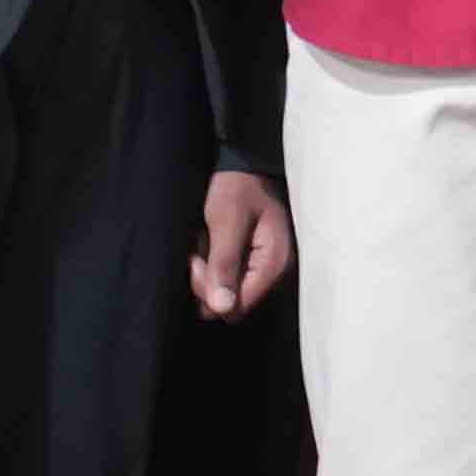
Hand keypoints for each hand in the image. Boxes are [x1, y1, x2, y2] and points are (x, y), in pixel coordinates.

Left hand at [190, 171, 294, 320]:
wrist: (245, 166)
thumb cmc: (237, 187)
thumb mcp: (226, 221)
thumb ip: (224, 264)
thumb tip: (221, 309)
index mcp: (275, 263)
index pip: (238, 307)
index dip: (211, 291)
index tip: (198, 261)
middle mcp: (276, 273)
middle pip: (233, 305)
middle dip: (208, 283)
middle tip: (199, 252)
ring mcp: (267, 270)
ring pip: (228, 295)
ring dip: (210, 275)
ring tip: (206, 246)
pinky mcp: (257, 264)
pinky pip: (230, 282)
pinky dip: (216, 268)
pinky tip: (212, 248)